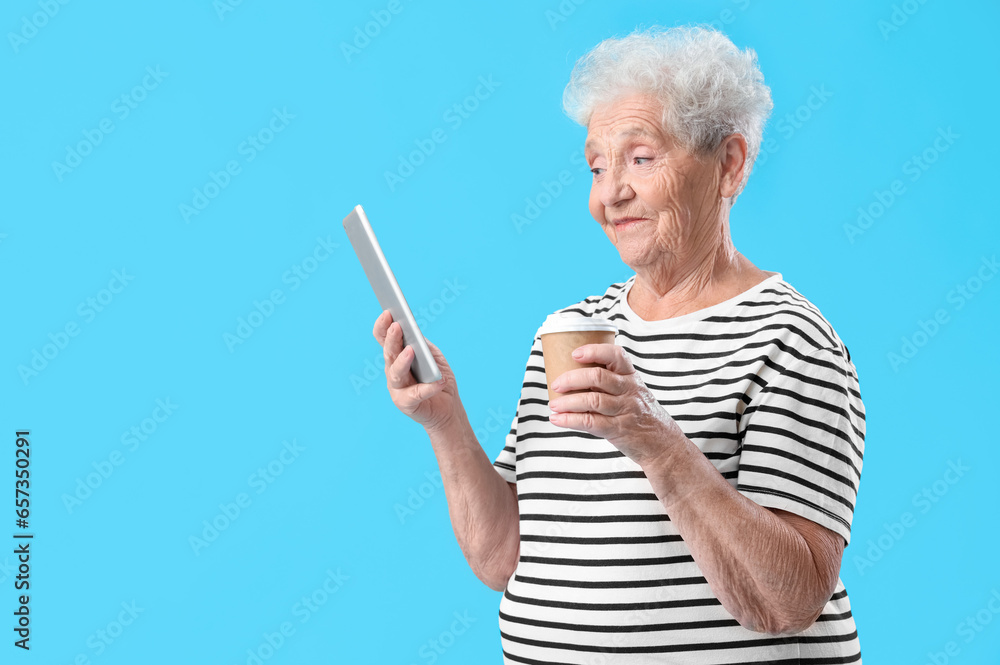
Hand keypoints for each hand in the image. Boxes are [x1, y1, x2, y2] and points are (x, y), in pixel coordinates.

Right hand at [372, 310, 459, 433]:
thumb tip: (413, 331)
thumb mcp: (433, 356)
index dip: (382, 326)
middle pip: (389, 353)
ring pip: (396, 373)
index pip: (384, 339)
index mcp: (397, 357)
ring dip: (402, 361)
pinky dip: (428, 388)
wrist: (447, 409)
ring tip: (411, 351)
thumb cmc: (438, 378)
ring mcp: (397, 389)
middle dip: (391, 339)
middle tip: (396, 325)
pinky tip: (438, 381)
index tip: (387, 312)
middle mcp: (393, 371)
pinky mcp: (406, 405)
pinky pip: (416, 395)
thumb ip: (423, 345)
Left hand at [548, 343, 684, 466]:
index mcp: (631, 376)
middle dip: (572, 378)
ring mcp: (625, 410)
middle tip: (556, 384)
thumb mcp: (633, 391)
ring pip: (592, 400)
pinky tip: (558, 419)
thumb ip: (610, 382)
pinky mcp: (619, 430)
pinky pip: (591, 422)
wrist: (663, 444)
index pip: (616, 355)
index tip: (575, 353)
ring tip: (553, 404)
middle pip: (598, 377)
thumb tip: (570, 375)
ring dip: (568, 402)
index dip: (594, 351)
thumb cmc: (641, 413)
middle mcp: (630, 391)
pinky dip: (570, 420)